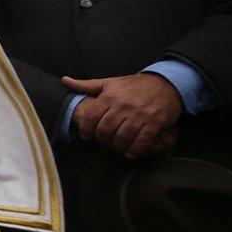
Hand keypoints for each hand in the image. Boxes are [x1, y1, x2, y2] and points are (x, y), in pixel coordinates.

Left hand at [65, 73, 183, 157]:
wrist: (166, 83)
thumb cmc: (134, 85)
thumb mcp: (109, 82)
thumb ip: (86, 85)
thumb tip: (64, 80)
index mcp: (109, 97)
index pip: (91, 118)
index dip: (86, 130)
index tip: (87, 135)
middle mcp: (123, 106)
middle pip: (105, 131)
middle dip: (102, 140)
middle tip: (104, 141)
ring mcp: (139, 115)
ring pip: (122, 138)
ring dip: (117, 146)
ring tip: (116, 146)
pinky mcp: (154, 123)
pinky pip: (141, 142)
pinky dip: (134, 150)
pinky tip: (130, 151)